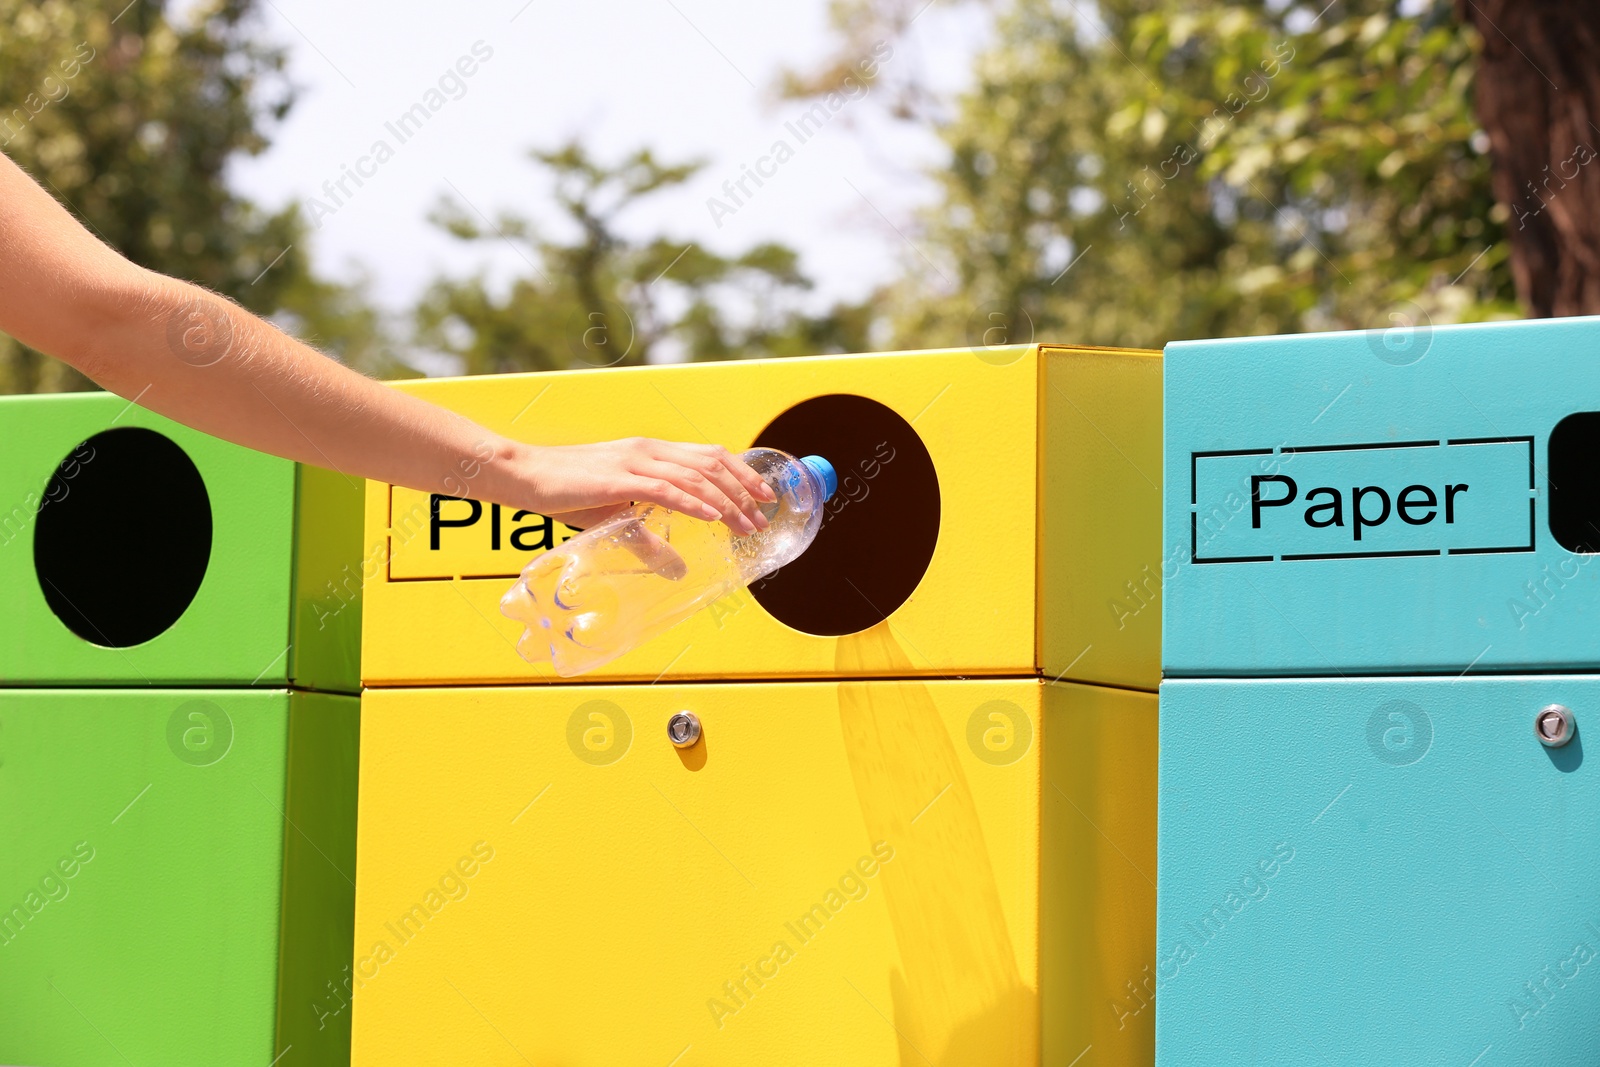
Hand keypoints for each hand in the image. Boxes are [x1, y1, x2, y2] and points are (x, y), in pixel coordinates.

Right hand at [505, 437, 777, 532]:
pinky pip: (664, 488)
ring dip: (725, 501)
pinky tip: (711, 516)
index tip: (764, 495)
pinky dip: (692, 502)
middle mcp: (648, 450)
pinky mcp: (618, 478)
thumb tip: (678, 570)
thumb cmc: (568, 492)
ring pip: (694, 476)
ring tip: (745, 523)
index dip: (741, 473)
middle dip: (743, 490)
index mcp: (651, 452)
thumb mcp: (618, 518)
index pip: (708, 456)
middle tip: (763, 515)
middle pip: (710, 464)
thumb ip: (650, 542)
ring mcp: (634, 461)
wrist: (526, 475)